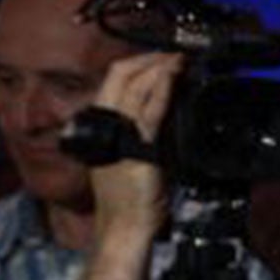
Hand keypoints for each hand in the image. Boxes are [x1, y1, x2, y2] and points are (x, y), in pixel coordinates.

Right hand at [88, 52, 182, 245]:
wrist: (124, 228)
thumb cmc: (131, 201)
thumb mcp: (138, 159)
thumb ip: (148, 137)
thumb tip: (168, 116)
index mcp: (104, 126)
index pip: (115, 83)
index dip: (135, 65)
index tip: (158, 58)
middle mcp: (106, 125)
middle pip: (119, 76)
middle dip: (146, 59)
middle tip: (171, 52)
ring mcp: (119, 134)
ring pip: (133, 87)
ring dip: (157, 68)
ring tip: (176, 58)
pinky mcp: (136, 148)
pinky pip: (148, 112)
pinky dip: (161, 90)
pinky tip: (172, 77)